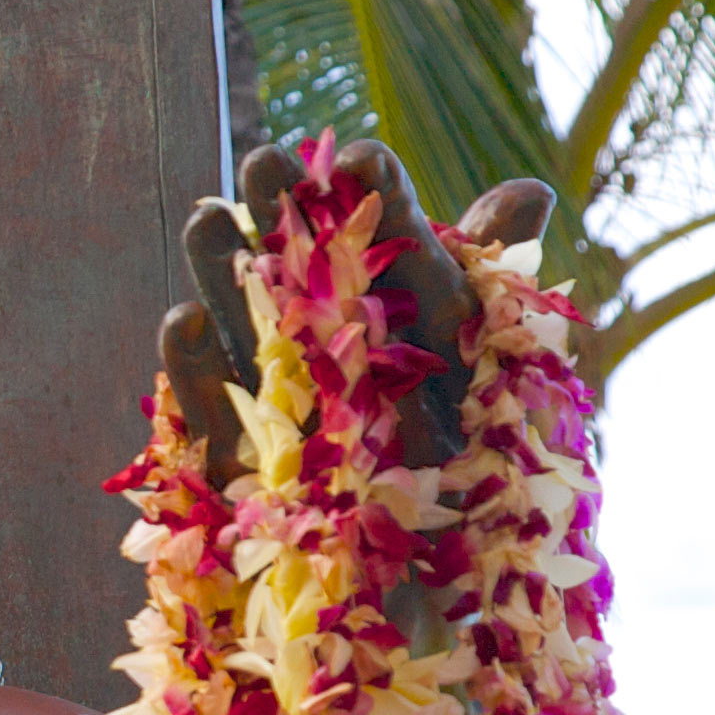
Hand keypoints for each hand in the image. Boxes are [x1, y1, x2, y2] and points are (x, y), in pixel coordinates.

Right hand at [156, 138, 553, 476]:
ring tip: (208, 220)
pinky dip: (194, 365)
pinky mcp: (232, 444)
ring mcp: (274, 381)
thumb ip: (501, 277)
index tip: (362, 163)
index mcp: (404, 293)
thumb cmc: (480, 452)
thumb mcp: (509, 362)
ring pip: (240, 314)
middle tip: (266, 166)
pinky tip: (186, 319)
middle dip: (277, 209)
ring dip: (220, 269)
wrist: (444, 551)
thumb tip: (528, 191)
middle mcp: (331, 324)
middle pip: (297, 255)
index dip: (372, 192)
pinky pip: (207, 401)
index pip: (387, 227)